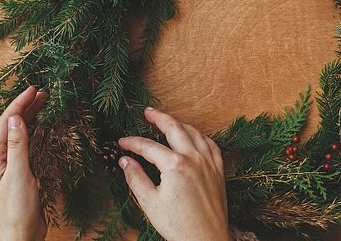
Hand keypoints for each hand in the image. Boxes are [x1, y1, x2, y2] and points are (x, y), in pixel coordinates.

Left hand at [0, 86, 47, 240]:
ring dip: (31, 118)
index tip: (32, 89)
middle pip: (11, 125)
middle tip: (42, 92)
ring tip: (44, 103)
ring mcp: (10, 164)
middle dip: (25, 107)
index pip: (5, 122)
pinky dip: (36, 133)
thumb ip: (17, 145)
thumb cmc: (16, 210)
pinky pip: (27, 145)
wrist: (21, 236)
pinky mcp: (21, 171)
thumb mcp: (18, 175)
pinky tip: (44, 127)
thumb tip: (15, 118)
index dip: (18, 104)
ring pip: (20, 134)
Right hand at [119, 107, 230, 240]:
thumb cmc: (178, 225)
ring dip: (180, 124)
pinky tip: (195, 137)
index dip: (132, 143)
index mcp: (175, 164)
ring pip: (194, 133)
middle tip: (147, 112)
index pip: (148, 146)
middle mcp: (194, 158)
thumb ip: (135, 178)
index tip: (122, 142)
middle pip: (174, 128)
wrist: (205, 240)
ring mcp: (209, 163)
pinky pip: (211, 145)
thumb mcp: (149, 202)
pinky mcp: (219, 171)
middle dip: (159, 118)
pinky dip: (200, 136)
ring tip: (168, 121)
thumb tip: (125, 161)